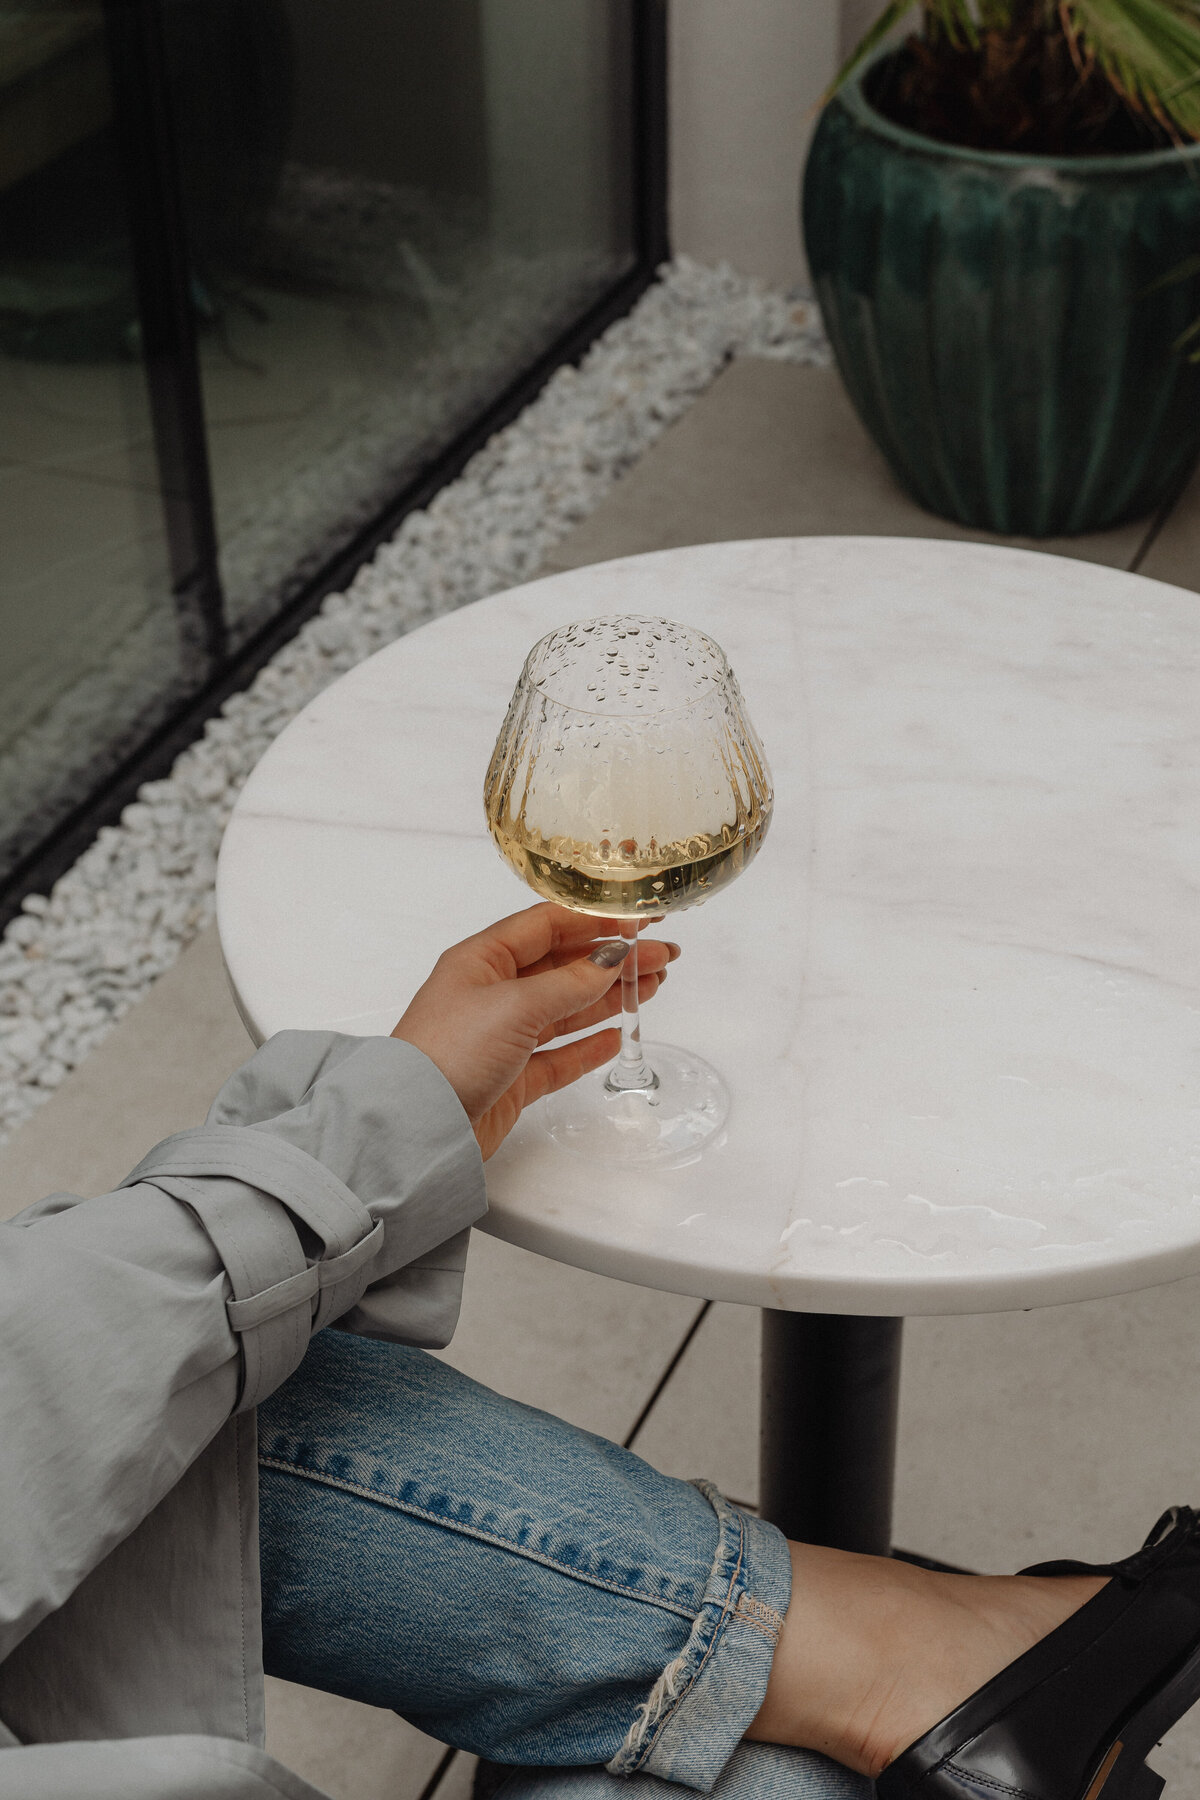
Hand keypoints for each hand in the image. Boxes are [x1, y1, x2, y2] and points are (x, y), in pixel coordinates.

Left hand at [391, 903, 678, 1159]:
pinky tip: (617, 1035)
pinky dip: (588, 1045)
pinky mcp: (511, 1078)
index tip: (642, 917)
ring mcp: (502, 1036)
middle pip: (563, 966)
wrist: (417, 1126)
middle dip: (613, 959)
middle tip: (663, 956)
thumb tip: (612, 959)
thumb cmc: (449, 1053)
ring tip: (653, 987)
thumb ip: (570, 983)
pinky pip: (558, 1055)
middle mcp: (491, 993)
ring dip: (609, 996)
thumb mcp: (515, 1005)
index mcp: (482, 960)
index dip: (598, 919)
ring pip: (566, 1008)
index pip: (549, 926)